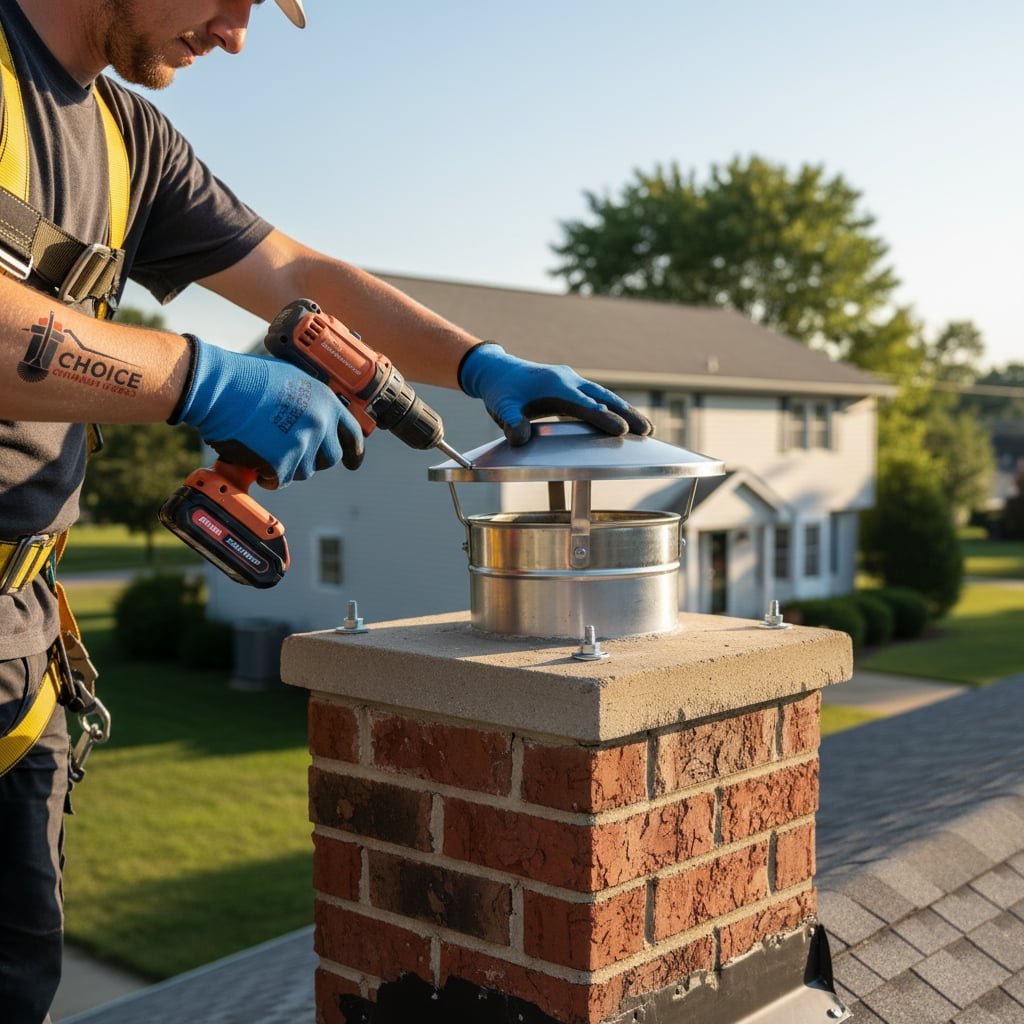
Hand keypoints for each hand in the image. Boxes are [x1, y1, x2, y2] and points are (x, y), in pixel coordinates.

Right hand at [173, 336, 363, 487]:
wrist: (220, 388)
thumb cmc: (247, 378)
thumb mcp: (292, 377)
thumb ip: (310, 400)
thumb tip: (311, 417)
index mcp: (326, 402)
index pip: (351, 433)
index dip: (354, 450)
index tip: (353, 462)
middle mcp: (319, 424)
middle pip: (329, 459)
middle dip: (312, 459)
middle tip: (289, 451)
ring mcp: (302, 445)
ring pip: (303, 471)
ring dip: (287, 466)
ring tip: (264, 446)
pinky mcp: (281, 464)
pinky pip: (280, 481)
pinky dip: (267, 476)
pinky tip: (254, 459)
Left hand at [458, 343, 653, 444]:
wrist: (498, 371)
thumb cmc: (501, 392)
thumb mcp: (502, 408)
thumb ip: (511, 422)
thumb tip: (521, 437)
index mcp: (555, 386)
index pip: (584, 406)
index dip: (603, 418)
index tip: (621, 430)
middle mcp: (569, 381)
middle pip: (604, 399)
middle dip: (627, 414)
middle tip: (647, 430)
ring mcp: (573, 381)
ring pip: (605, 396)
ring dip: (626, 411)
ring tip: (647, 428)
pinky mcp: (573, 386)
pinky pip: (598, 397)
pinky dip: (614, 408)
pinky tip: (626, 420)